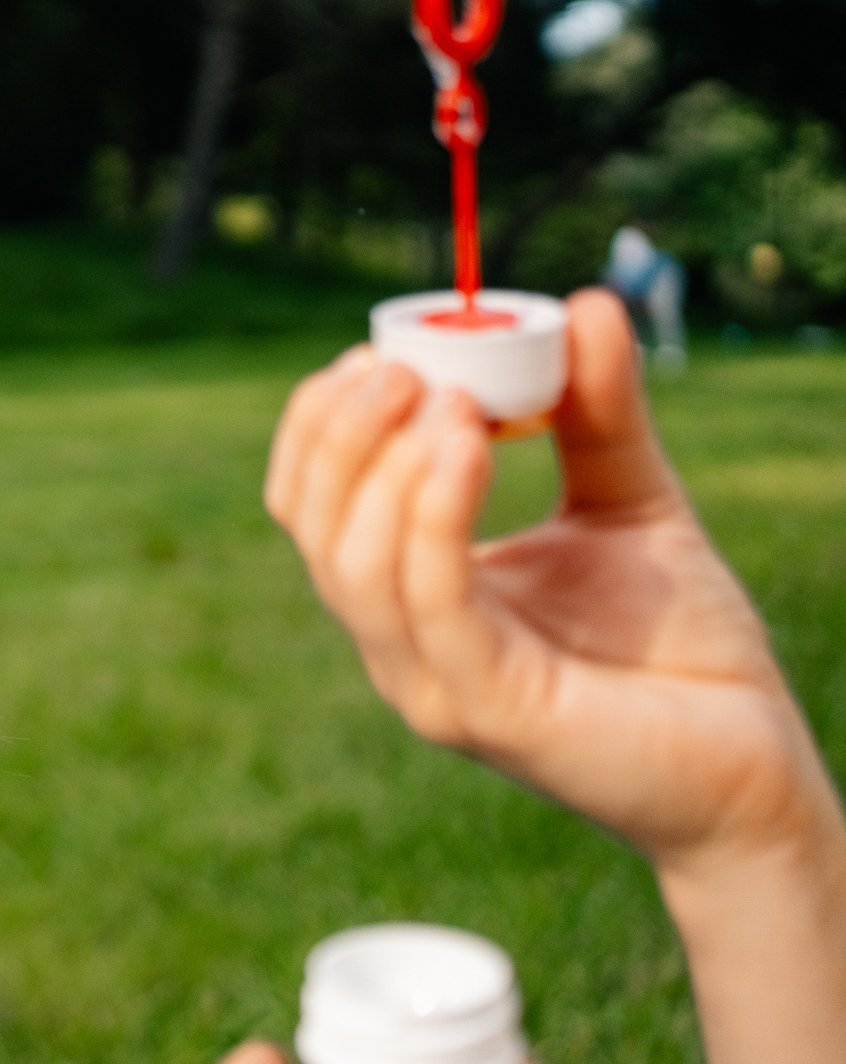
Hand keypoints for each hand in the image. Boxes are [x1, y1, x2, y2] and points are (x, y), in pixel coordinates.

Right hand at [264, 289, 827, 874]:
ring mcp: (429, 682)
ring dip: (383, 465)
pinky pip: (425, 601)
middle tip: (402, 364)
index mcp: (410, 593)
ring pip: (350, 562)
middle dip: (339, 432)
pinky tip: (466, 448)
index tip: (379, 351)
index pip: (312, 503)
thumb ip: (598, 412)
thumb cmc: (681, 644)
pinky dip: (430, 515)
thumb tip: (584, 302)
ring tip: (448, 400)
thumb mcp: (628, 499)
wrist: (752, 760)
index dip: (322, 422)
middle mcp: (399, 642)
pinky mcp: (481, 709)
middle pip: (312, 524)